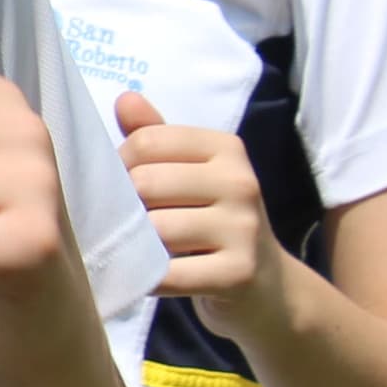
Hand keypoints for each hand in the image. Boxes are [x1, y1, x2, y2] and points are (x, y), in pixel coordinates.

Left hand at [116, 90, 293, 339]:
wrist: (267, 288)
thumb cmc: (213, 221)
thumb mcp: (190, 173)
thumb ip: (154, 137)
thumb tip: (125, 98)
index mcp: (226, 148)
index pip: (145, 143)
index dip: (119, 167)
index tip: (125, 187)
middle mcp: (241, 182)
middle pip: (144, 184)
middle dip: (124, 207)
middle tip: (128, 224)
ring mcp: (244, 228)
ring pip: (153, 229)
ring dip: (135, 245)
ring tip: (142, 250)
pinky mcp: (238, 273)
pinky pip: (167, 273)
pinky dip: (147, 278)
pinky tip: (151, 276)